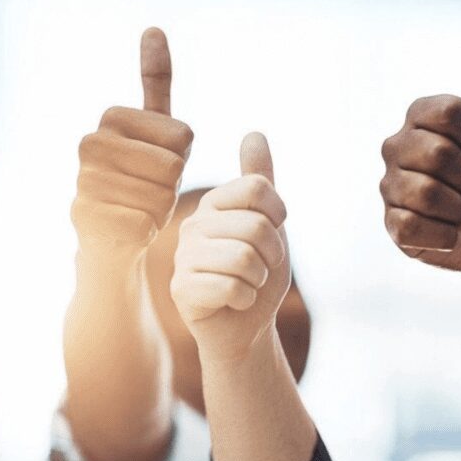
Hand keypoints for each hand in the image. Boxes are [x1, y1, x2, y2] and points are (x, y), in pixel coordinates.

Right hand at [70, 28, 192, 260]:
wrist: (109, 238)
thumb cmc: (140, 181)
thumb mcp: (157, 131)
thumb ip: (155, 83)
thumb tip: (154, 26)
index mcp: (112, 118)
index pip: (183, 137)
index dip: (182, 158)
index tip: (158, 165)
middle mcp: (90, 143)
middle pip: (173, 167)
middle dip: (171, 186)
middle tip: (149, 192)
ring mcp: (84, 181)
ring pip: (159, 197)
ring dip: (159, 211)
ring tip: (137, 209)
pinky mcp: (83, 219)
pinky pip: (143, 224)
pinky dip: (145, 232)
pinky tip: (128, 231)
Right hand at [171, 133, 289, 360]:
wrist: (245, 327)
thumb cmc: (256, 273)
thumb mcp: (268, 224)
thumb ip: (260, 181)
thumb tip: (254, 133)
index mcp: (213, 203)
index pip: (258, 189)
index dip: (279, 216)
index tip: (273, 234)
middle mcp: (193, 224)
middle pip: (256, 226)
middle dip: (272, 255)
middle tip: (260, 269)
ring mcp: (183, 257)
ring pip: (245, 258)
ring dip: (259, 279)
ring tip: (247, 284)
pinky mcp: (181, 289)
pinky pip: (231, 287)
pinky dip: (245, 300)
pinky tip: (233, 302)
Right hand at [380, 0, 460, 270]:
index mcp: (419, 117)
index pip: (446, 115)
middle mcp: (395, 148)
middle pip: (437, 156)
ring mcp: (389, 188)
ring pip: (425, 195)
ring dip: (460, 208)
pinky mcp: (392, 227)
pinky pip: (413, 228)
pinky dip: (445, 236)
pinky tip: (449, 232)